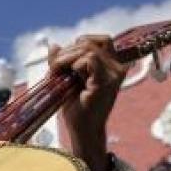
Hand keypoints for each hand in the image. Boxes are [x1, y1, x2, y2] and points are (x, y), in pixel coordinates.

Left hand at [48, 35, 128, 170]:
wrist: (83, 130)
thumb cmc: (77, 108)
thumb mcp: (67, 79)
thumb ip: (62, 62)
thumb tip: (53, 45)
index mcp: (111, 65)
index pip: (100, 40)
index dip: (79, 44)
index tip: (64, 61)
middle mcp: (117, 67)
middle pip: (90, 42)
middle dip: (66, 52)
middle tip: (53, 69)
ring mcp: (113, 74)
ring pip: (88, 49)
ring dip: (66, 58)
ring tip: (56, 72)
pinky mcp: (105, 82)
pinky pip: (89, 60)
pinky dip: (73, 64)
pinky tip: (67, 77)